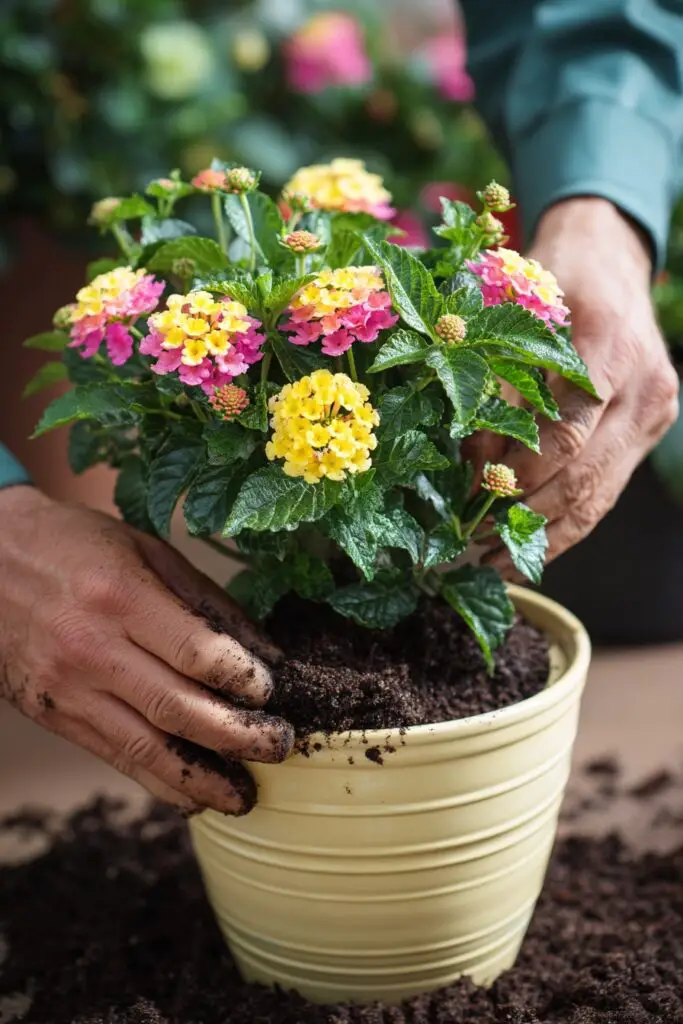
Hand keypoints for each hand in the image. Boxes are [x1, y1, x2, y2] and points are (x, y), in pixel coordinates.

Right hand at [0, 486, 292, 815]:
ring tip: (246, 796)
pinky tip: (194, 795)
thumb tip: (265, 652)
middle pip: (175, 707)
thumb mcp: (145, 550)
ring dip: (202, 779)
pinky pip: (114, 757)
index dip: (239, 679)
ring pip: (144, 748)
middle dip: (236, 736)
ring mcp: (68, 688)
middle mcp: (91, 647)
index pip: (192, 650)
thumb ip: (205, 600)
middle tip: (279, 746)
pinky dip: (158, 782)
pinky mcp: (55, 714)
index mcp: (119, 595)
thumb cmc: (75, 545)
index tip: (273, 693)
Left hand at [483, 197, 678, 575]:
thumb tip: (472, 461)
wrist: (610, 259)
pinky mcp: (647, 432)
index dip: (516, 472)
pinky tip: (530, 549)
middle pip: (583, 474)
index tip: (472, 495)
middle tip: (473, 541)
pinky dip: (567, 526)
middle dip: (525, 515)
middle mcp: (644, 387)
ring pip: (599, 496)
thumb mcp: (519, 311)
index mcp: (610, 346)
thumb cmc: (555, 276)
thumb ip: (498, 384)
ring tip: (495, 562)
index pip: (564, 432)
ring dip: (545, 536)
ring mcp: (652, 413)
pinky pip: (606, 492)